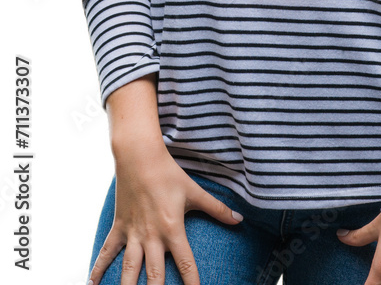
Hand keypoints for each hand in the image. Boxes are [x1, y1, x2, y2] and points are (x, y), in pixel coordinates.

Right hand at [87, 137, 243, 284]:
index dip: (192, 284)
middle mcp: (151, 237)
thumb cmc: (169, 173)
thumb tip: (239, 219)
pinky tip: (91, 284)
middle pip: (155, 277)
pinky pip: (107, 252)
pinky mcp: (118, 227)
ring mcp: (132, 234)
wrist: (139, 156)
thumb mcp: (195, 191)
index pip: (186, 265)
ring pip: (128, 270)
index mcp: (172, 230)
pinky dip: (98, 268)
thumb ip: (217, 208)